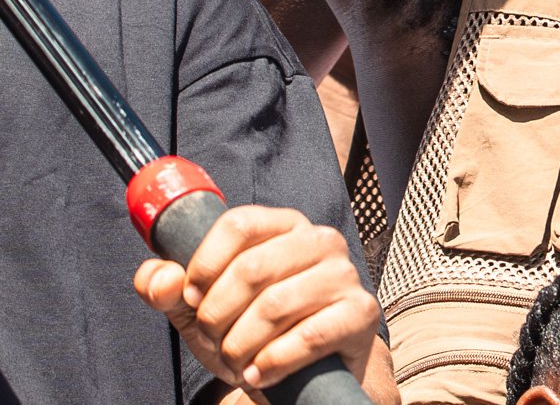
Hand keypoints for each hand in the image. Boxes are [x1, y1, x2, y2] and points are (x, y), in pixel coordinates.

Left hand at [134, 205, 377, 395]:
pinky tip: (259, 374)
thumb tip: (157, 278)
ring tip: (235, 361)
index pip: (239, 224)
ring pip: (275, 305)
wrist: (307, 375)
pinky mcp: (360, 313)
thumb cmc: (253, 331)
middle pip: (252, 268)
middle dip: (218, 316)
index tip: (191, 298)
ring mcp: (345, 275)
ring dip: (241, 345)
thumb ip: (170, 291)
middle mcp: (320, 241)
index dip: (204, 264)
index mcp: (284, 226)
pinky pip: (309, 336)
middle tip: (215, 340)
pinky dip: (272, 363)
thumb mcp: (203, 311)